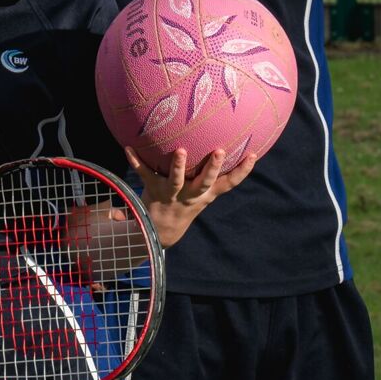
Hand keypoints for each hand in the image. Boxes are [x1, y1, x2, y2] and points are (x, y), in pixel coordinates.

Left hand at [128, 146, 256, 248]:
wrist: (160, 232)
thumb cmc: (184, 206)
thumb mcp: (201, 197)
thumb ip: (214, 179)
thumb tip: (235, 149)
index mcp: (204, 195)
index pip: (228, 183)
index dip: (242, 171)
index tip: (252, 155)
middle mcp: (190, 194)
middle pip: (204, 181)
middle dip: (212, 167)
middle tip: (219, 151)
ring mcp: (171, 193)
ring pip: (176, 180)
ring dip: (178, 166)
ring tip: (181, 151)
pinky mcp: (153, 189)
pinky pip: (144, 174)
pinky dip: (136, 161)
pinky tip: (128, 148)